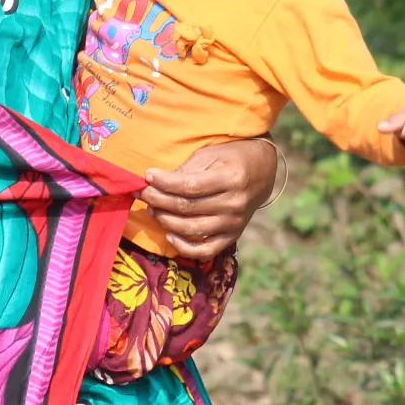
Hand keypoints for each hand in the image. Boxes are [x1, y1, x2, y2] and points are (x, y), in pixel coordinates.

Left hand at [143, 137, 279, 260]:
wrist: (262, 172)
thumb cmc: (231, 158)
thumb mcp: (211, 154)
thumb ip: (186, 170)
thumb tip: (155, 182)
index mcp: (231, 178)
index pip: (190, 185)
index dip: (164, 183)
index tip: (147, 176)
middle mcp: (234, 204)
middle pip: (187, 207)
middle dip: (158, 200)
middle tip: (142, 193)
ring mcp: (234, 223)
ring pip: (191, 229)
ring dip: (165, 220)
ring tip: (152, 208)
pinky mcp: (232, 236)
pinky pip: (205, 250)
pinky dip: (184, 247)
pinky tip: (169, 234)